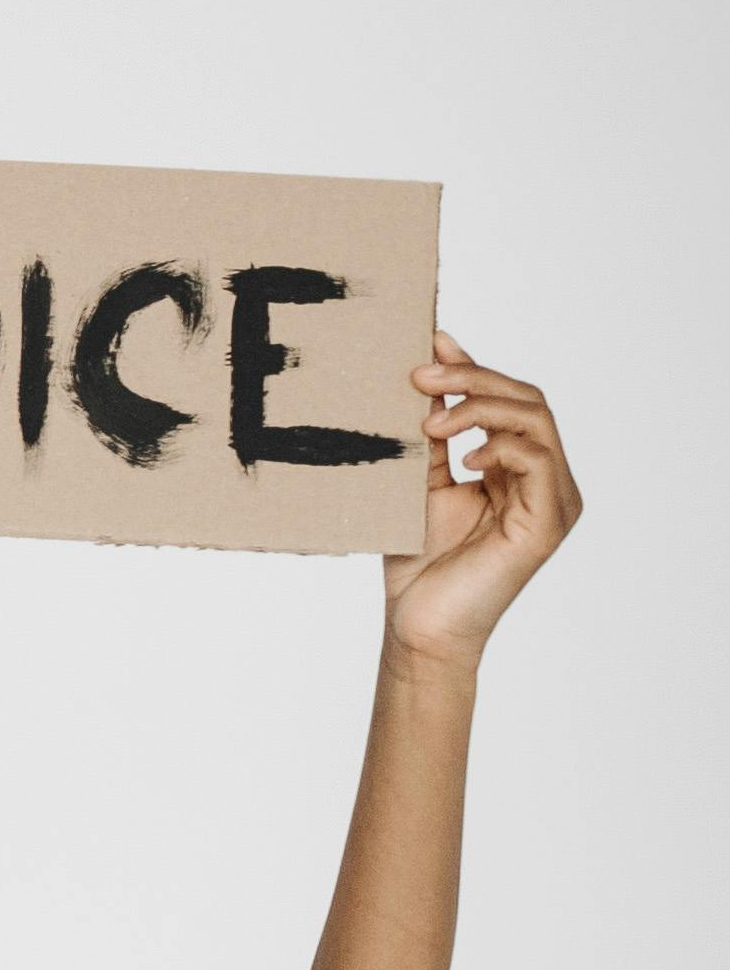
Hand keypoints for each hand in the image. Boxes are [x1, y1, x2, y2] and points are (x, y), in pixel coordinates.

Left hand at [383, 334, 576, 667]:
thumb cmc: (417, 561)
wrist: (417, 624)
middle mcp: (545, 480)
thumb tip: (430, 363)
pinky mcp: (549, 523)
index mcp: (519, 468)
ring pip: (536, 422)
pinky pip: (539, 461)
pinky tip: (464, 459)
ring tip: (429, 420)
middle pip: (529, 402)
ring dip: (481, 407)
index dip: (473, 368)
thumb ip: (433, 430)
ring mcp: (553, 500)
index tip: (428, 345)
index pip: (510, 400)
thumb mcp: (419, 480)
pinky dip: (501, 446)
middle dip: (474, 378)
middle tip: (420, 375)